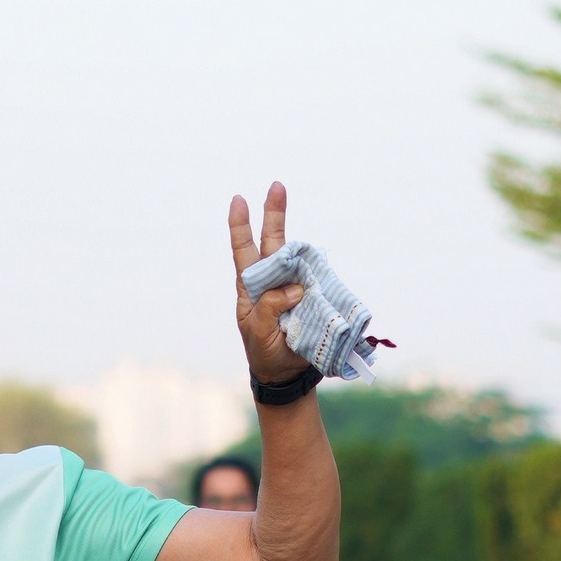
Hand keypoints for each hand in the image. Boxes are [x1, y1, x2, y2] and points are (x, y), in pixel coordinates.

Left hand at [230, 182, 304, 384]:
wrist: (287, 375)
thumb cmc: (265, 352)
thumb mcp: (258, 333)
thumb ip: (270, 308)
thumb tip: (294, 286)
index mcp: (251, 289)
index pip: (244, 252)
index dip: (240, 227)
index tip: (238, 199)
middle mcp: (273, 282)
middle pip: (273, 243)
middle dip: (274, 213)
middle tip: (276, 185)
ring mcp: (295, 287)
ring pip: (299, 261)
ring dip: (304, 257)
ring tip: (299, 293)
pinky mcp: (314, 297)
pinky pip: (319, 283)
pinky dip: (321, 282)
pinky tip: (320, 295)